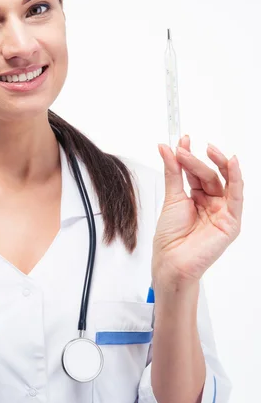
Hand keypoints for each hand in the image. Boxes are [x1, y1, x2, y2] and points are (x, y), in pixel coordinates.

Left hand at [152, 135, 243, 287]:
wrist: (171, 261)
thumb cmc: (170, 237)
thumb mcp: (171, 198)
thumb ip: (173, 172)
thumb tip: (166, 148)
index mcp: (197, 199)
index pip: (197, 172)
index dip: (190, 156)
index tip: (182, 141)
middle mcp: (211, 204)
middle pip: (209, 175)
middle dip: (197, 160)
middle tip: (184, 148)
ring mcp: (222, 212)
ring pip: (222, 182)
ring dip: (215, 164)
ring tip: (207, 149)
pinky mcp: (231, 222)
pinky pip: (236, 196)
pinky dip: (236, 178)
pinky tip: (232, 163)